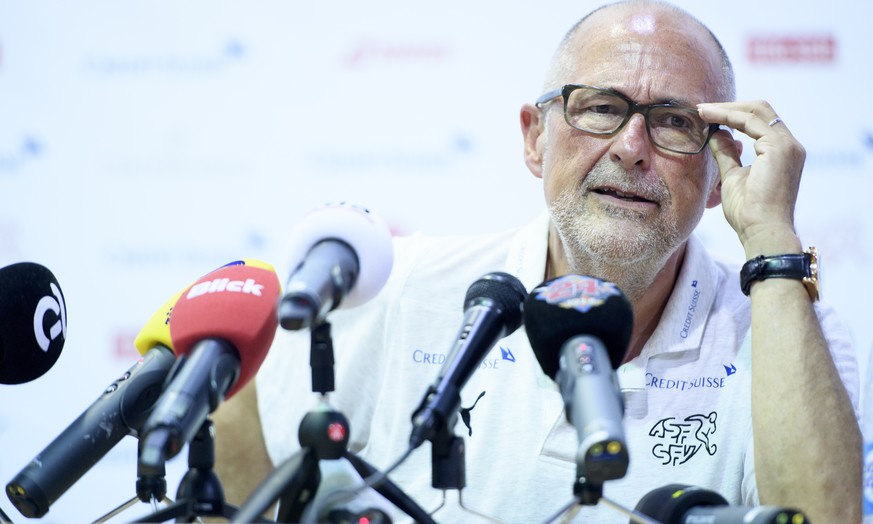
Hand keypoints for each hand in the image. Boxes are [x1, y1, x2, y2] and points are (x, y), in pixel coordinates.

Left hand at [697, 100, 805, 255]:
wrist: (762, 232)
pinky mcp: (779, 148)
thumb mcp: (732, 176)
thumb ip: (727, 154)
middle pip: (760, 109)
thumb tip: (716, 133)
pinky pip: (750, 121)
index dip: (732, 113)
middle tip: (701, 108)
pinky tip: (709, 118)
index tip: (706, 114)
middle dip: (729, 106)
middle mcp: (790, 145)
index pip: (759, 120)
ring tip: (700, 110)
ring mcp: (787, 145)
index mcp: (782, 151)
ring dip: (726, 108)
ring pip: (756, 110)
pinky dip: (728, 115)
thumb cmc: (748, 213)